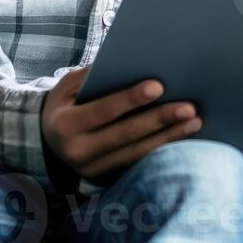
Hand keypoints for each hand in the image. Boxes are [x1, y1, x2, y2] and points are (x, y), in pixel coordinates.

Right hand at [42, 67, 201, 182]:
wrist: (47, 140)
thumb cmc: (66, 103)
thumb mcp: (70, 85)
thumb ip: (97, 75)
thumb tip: (136, 62)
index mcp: (65, 125)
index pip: (103, 111)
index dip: (130, 99)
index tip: (159, 86)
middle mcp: (77, 153)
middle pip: (125, 135)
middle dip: (160, 120)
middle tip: (189, 108)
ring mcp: (92, 171)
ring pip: (136, 154)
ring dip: (169, 138)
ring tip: (195, 122)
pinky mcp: (106, 179)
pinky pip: (138, 164)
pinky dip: (162, 150)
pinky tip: (184, 137)